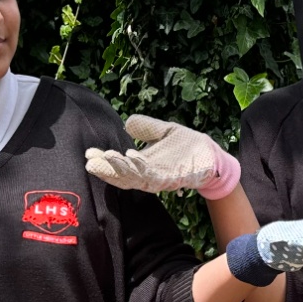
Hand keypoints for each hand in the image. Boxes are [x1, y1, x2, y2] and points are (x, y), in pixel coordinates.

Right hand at [85, 114, 240, 196]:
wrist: (214, 156)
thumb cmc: (189, 146)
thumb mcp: (164, 132)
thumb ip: (147, 129)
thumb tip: (127, 123)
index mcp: (145, 165)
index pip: (119, 166)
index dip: (104, 162)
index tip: (89, 154)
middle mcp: (150, 175)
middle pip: (123, 176)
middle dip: (107, 168)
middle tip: (91, 161)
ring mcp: (162, 179)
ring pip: (136, 178)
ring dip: (121, 169)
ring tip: (107, 157)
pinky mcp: (175, 178)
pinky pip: (155, 175)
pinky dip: (142, 167)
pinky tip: (132, 156)